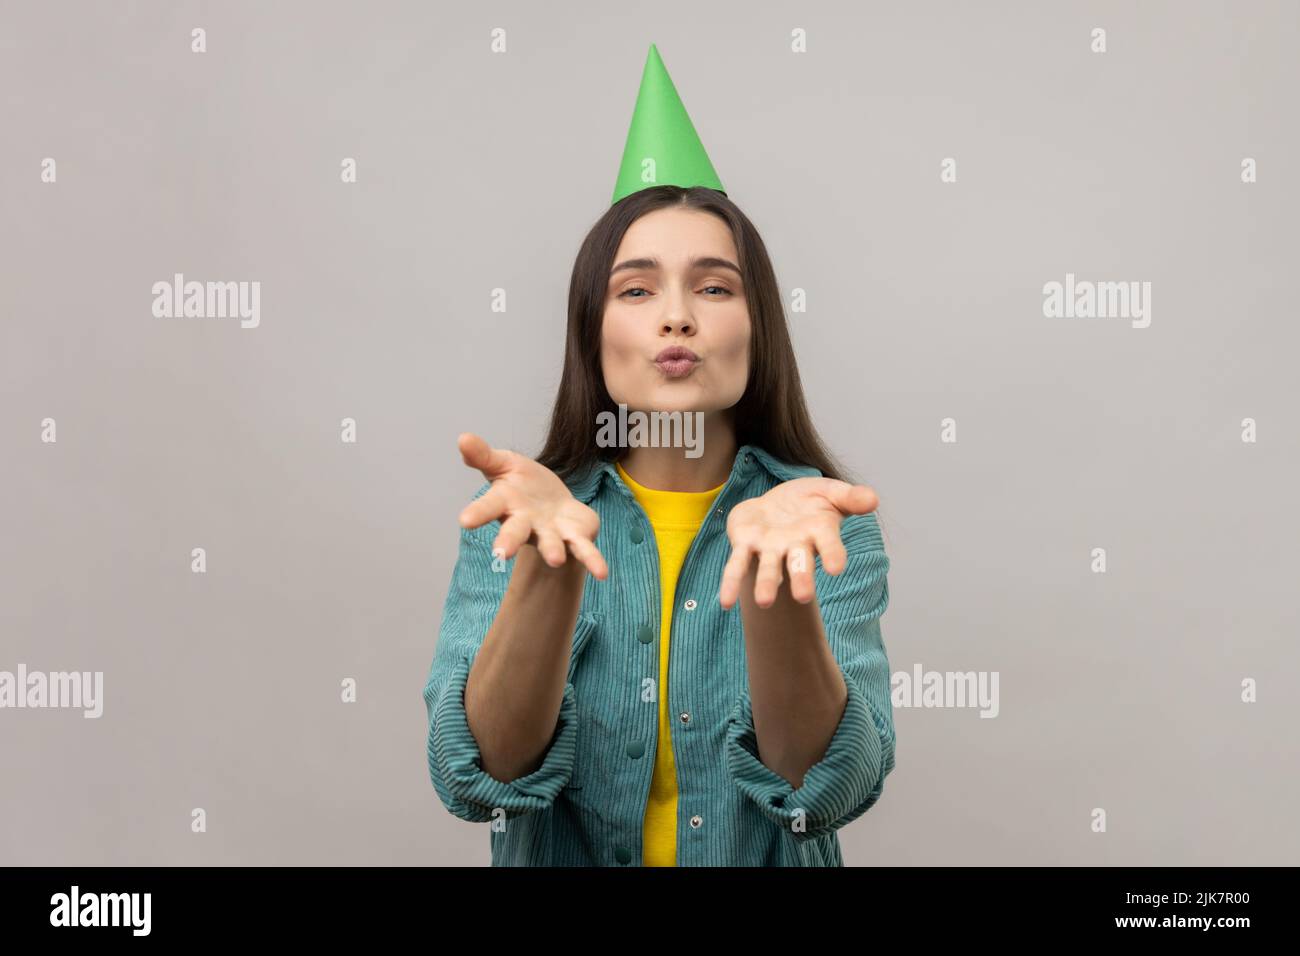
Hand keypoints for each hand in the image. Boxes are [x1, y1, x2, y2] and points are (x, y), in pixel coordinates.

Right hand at [456, 433, 608, 579]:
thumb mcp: (503, 463)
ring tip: (554, 559)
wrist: (552, 503)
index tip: (465, 520)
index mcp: (506, 503)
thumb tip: (463, 438)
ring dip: (552, 551)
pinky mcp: (574, 536)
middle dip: (508, 541)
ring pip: (549, 543)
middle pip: (514, 532)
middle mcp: (525, 523)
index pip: (489, 506)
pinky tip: (602, 573)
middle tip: (501, 553)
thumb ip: (483, 455)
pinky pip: (584, 549)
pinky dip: (592, 560)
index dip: (477, 513)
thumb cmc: (522, 484)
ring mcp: (550, 533)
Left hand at [719, 477, 877, 609]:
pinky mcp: (745, 544)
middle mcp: (795, 546)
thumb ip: (850, 497)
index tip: (836, 567)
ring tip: (762, 603)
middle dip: (801, 579)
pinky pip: (735, 565)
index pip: (829, 545)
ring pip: (768, 568)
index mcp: (818, 532)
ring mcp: (770, 548)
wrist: (777, 502)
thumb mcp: (830, 491)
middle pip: (799, 564)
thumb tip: (873, 499)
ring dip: (766, 584)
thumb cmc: (810, 501)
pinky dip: (730, 583)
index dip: (833, 554)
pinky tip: (724, 603)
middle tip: (803, 597)